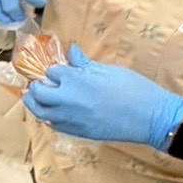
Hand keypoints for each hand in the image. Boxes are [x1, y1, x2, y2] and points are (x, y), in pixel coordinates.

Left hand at [23, 45, 182, 149]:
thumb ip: (85, 64)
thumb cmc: (133, 88)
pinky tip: (51, 114)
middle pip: (38, 93)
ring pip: (40, 112)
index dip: (54, 71)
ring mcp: (70, 118)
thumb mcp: (108, 70)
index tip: (56, 71)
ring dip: (34, 104)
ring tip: (33, 99)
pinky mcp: (77, 132)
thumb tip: (72, 51)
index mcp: (75, 80)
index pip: (52, 72)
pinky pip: (53, 125)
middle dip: (35, 87)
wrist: (149, 117)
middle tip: (37, 85)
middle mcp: (67, 99)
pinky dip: (48, 118)